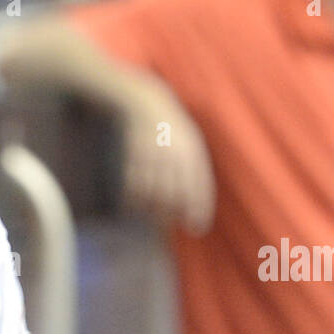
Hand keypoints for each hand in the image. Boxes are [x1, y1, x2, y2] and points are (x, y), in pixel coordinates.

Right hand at [121, 81, 215, 235]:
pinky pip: (135, 183)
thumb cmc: (171, 130)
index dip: (199, 211)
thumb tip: (193, 206)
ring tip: (150, 213)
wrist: (146, 103)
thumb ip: (193, 171)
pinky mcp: (135, 154)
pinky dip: (134, 197)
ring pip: (153, 191)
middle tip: (168, 225)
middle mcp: (174, 154)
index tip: (197, 230)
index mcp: (192, 152)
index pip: (199, 188)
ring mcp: (153, 154)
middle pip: (175, 194)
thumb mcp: (189, 144)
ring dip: (151, 208)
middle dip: (173, 214)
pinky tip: (134, 202)